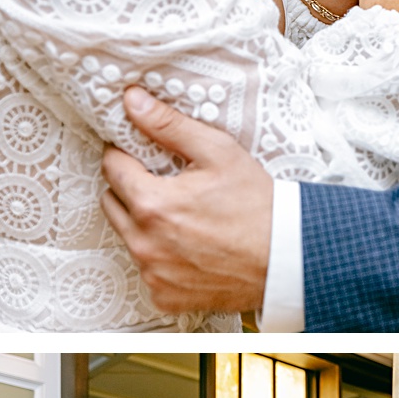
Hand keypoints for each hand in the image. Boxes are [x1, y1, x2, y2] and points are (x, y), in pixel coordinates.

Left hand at [100, 88, 268, 314]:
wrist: (286, 259)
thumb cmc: (256, 205)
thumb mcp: (217, 152)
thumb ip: (168, 125)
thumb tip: (132, 101)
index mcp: (151, 204)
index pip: (112, 168)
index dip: (126, 155)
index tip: (142, 155)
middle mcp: (144, 243)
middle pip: (112, 203)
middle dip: (132, 189)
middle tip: (166, 185)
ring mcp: (153, 273)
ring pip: (127, 237)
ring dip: (144, 224)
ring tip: (183, 218)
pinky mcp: (164, 296)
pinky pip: (147, 269)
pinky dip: (161, 258)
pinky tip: (190, 247)